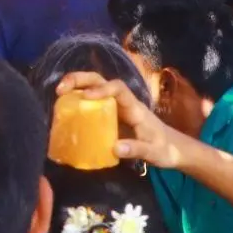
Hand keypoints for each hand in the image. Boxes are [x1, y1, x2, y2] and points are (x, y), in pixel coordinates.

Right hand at [55, 72, 186, 169]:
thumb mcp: (154, 153)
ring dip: (77, 86)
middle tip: (61, 88)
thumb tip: (114, 148)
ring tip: (59, 94)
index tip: (85, 96)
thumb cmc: (165, 149)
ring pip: (95, 88)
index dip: (102, 89)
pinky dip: (78, 101)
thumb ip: (137, 149)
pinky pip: (93, 103)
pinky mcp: (111, 115)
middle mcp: (124, 102)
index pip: (119, 89)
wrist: (173, 149)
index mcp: (135, 108)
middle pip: (102, 81)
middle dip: (81, 79)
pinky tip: (66, 109)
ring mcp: (117, 108)